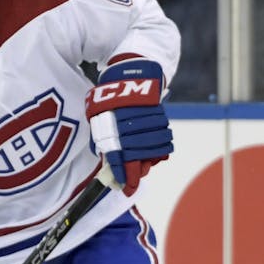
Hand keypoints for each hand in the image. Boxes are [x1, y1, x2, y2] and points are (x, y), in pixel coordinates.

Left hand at [86, 57, 171, 195]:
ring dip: (148, 163)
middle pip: (137, 157)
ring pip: (152, 151)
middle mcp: (130, 125)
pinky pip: (163, 142)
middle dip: (135, 174)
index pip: (118, 156)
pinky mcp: (159, 118)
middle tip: (132, 184)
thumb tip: (108, 163)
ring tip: (143, 169)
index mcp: (112, 125)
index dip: (123, 175)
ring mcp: (146, 122)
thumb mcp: (100, 118)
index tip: (126, 189)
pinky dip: (158, 152)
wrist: (131, 74)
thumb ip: (104, 140)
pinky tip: (152, 155)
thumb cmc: (111, 99)